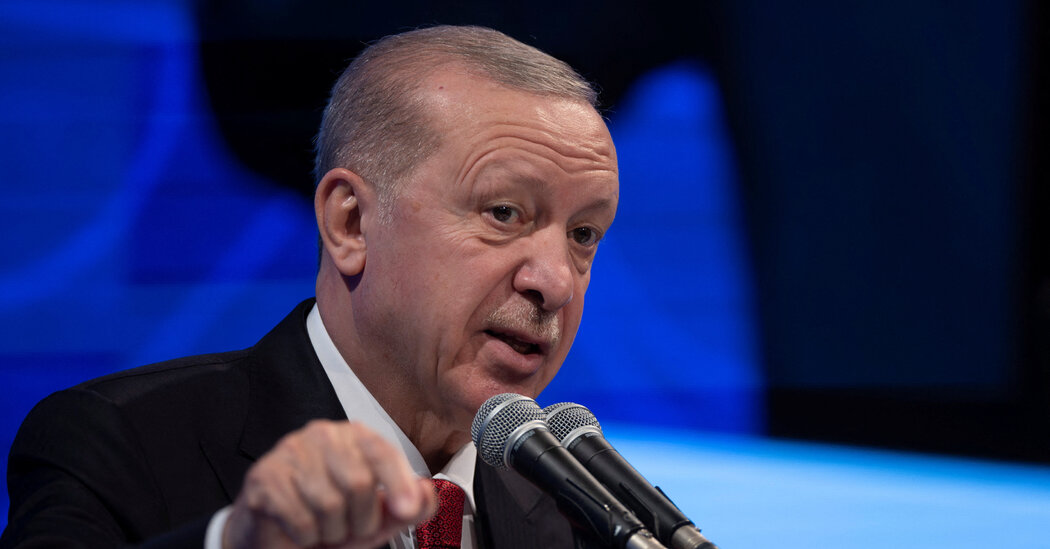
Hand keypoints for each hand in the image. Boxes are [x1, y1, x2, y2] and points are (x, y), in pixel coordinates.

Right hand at [223, 420, 436, 548]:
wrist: (277, 535)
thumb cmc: (329, 519)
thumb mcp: (377, 517)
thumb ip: (408, 507)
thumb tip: (426, 494)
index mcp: (354, 436)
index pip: (382, 452)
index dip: (398, 483)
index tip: (407, 508)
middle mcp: (322, 435)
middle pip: (359, 482)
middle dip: (360, 520)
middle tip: (349, 528)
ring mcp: (290, 452)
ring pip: (329, 504)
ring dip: (332, 531)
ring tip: (324, 528)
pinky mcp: (265, 477)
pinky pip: (301, 519)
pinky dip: (307, 538)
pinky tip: (301, 530)